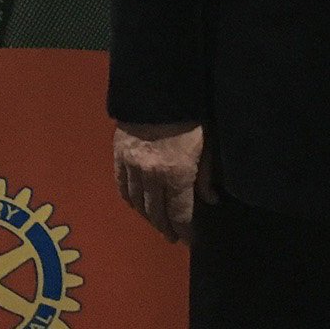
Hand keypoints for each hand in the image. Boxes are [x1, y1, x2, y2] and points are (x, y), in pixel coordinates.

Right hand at [113, 121, 212, 243]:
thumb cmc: (189, 115)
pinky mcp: (118, 156)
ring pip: (138, 203)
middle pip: (157, 213)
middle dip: (167, 228)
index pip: (180, 214)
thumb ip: (206, 174)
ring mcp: (132, 167)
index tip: (190, 241)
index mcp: (176, 173)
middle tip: (174, 236)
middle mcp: (151, 176)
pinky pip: (122, 187)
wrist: (156, 88)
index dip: (185, 231)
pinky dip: (130, 200)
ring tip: (158, 223)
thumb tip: (211, 201)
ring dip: (148, 217)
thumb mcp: (206, 143)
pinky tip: (137, 205)